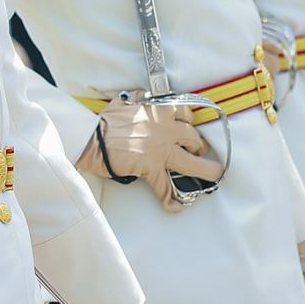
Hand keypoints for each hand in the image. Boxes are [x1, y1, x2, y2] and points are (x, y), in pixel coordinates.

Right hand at [76, 95, 223, 213]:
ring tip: (213, 176)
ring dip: (205, 170)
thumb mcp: (124, 101)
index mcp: (159, 111)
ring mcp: (160, 150)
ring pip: (191, 162)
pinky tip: (174, 207)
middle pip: (194, 138)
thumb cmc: (104, 121)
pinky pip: (164, 186)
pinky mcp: (150, 167)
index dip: (190, 123)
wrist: (91, 138)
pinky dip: (169, 199)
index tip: (191, 129)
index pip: (185, 113)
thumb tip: (139, 96)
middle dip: (199, 146)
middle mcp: (165, 129)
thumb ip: (138, 99)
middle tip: (198, 152)